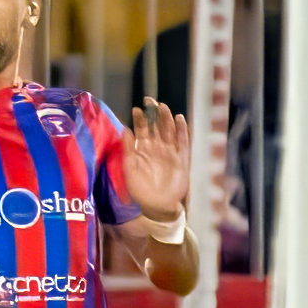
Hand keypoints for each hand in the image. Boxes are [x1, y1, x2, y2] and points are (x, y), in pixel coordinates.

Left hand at [127, 96, 191, 221]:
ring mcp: (170, 152)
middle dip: (153, 113)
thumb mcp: (129, 169)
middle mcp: (157, 148)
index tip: (136, 109)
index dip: (139, 119)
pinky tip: (179, 119)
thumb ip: (127, 150)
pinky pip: (183, 141)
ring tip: (162, 107)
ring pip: (169, 130)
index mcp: (143, 150)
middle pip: (156, 126)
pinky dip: (182, 130)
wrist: (157, 206)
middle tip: (149, 100)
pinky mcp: (182, 158)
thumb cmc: (141, 190)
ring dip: (166, 118)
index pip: (141, 129)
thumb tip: (124, 130)